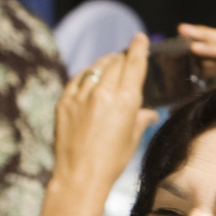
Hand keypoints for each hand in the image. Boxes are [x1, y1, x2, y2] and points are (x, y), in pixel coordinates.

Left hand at [55, 34, 155, 202]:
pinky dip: (87, 74)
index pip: (134, 63)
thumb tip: (150, 113)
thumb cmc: (111, 161)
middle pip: (116, 62)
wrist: (80, 177)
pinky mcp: (64, 102)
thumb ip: (141, 119)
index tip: (139, 38)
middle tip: (126, 57)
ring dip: (105, 63)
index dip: (138, 48)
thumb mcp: (132, 139)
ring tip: (110, 64)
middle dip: (122, 57)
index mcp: (126, 100)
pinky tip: (90, 76)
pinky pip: (77, 79)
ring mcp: (81, 96)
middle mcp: (104, 93)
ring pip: (96, 67)